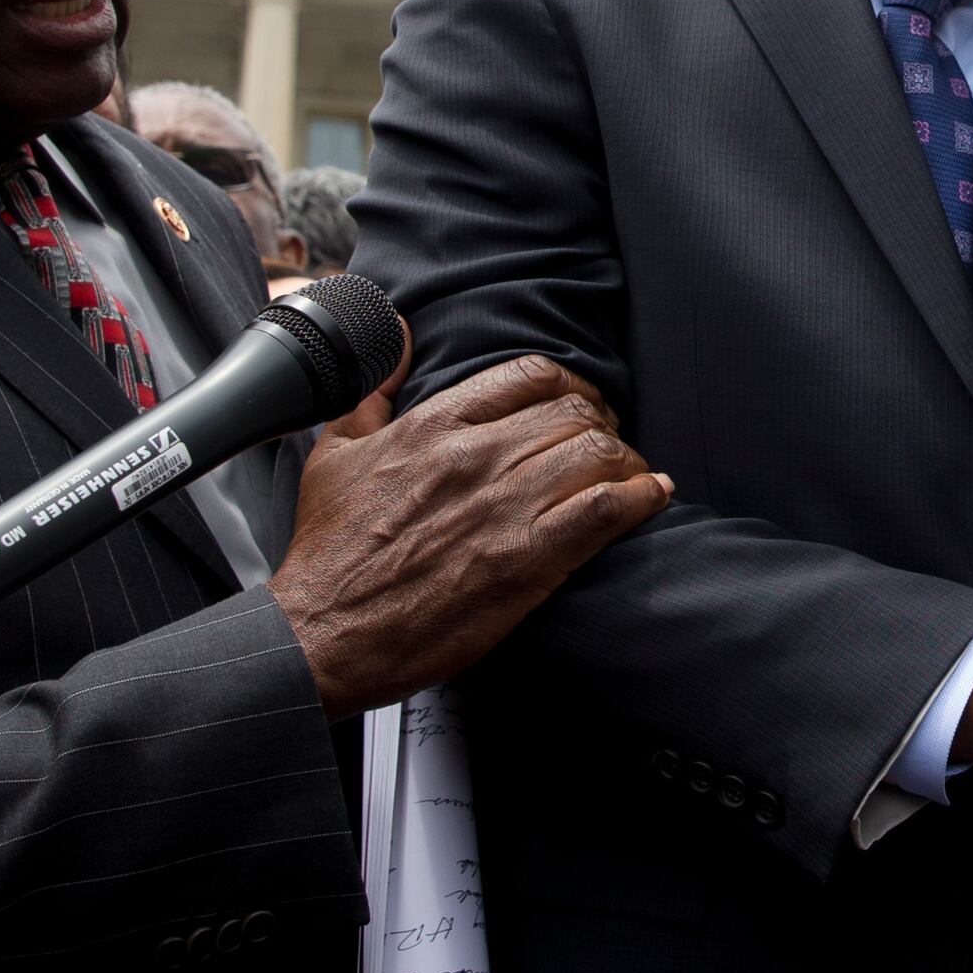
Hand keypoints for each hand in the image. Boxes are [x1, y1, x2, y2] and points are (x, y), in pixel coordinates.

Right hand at [272, 353, 672, 717]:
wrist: (322, 635)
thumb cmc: (328, 553)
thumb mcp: (335, 454)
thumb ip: (374, 391)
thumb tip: (401, 337)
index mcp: (433, 426)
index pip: (530, 375)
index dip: (570, 386)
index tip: (580, 404)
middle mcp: (474, 457)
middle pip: (575, 412)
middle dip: (604, 424)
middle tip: (609, 446)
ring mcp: (502, 508)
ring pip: (597, 453)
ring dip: (626, 461)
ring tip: (630, 475)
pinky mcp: (523, 561)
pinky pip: (603, 510)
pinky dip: (638, 498)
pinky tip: (650, 496)